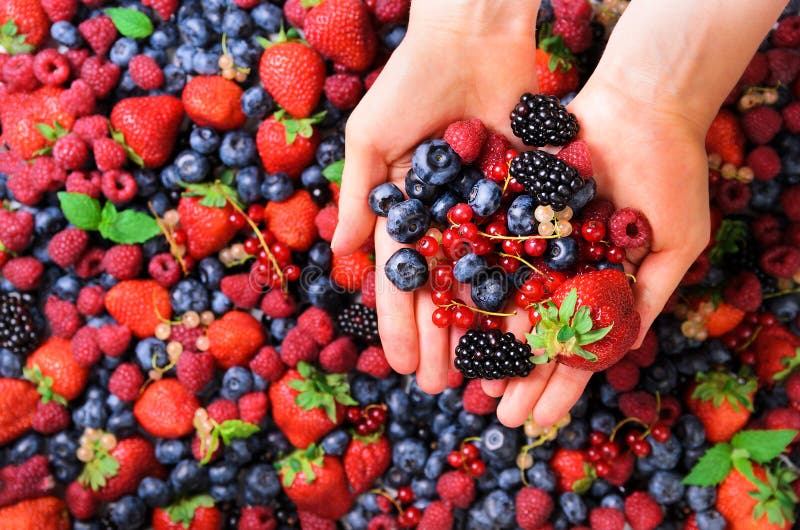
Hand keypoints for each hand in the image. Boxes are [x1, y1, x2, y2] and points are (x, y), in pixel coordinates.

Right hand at [332, 0, 537, 393]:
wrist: (474, 37)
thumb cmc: (411, 83)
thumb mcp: (372, 139)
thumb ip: (359, 198)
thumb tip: (341, 257)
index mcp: (410, 210)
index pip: (403, 278)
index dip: (400, 322)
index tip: (401, 364)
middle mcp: (451, 218)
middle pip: (447, 290)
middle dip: (442, 338)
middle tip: (443, 386)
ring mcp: (491, 210)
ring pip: (490, 280)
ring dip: (488, 327)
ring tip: (490, 374)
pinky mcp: (530, 196)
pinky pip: (530, 250)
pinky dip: (532, 286)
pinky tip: (533, 327)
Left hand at [483, 75, 710, 426]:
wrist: (641, 102)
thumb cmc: (671, 172)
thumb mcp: (675, 242)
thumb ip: (648, 294)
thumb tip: (624, 348)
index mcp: (602, 282)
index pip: (576, 344)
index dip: (559, 383)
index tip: (537, 419)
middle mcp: (563, 267)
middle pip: (536, 330)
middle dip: (518, 374)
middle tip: (496, 413)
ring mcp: (535, 240)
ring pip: (506, 300)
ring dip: (490, 342)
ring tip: (471, 381)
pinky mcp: (511, 209)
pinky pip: (489, 252)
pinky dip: (475, 285)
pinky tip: (458, 319)